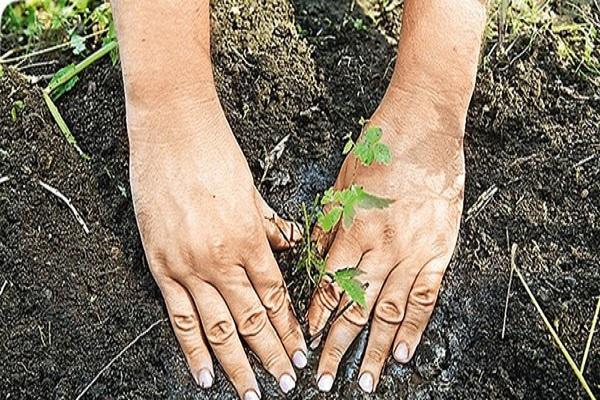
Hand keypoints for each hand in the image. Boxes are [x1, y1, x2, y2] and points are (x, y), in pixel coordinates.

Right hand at [128, 93, 305, 398]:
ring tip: (251, 392)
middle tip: (286, 381)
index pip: (275, 297)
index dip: (290, 328)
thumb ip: (270, 225)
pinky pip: (179, 317)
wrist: (171, 131)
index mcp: (250, 239)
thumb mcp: (252, 189)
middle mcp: (222, 260)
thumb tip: (289, 244)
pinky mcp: (161, 265)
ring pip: (219, 328)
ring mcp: (189, 266)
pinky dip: (193, 351)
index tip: (300, 350)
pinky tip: (205, 375)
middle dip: (273, 355)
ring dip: (238, 364)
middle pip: (252, 320)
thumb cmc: (214, 153)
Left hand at [307, 86, 464, 392]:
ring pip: (390, 311)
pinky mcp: (440, 249)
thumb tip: (310, 257)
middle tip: (325, 378)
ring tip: (365, 381)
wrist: (423, 125)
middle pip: (355, 307)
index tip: (306, 339)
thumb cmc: (378, 148)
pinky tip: (405, 352)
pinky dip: (414, 327)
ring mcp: (413, 251)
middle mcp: (380, 247)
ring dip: (376, 350)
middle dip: (337, 346)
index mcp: (352, 229)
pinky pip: (425, 296)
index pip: (329, 285)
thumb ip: (327, 225)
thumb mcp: (340, 183)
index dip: (316, 316)